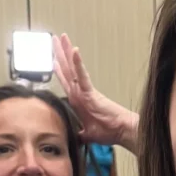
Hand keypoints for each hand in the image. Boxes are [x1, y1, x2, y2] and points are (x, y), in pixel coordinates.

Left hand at [53, 34, 138, 150]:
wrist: (122, 132)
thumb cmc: (110, 130)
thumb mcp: (88, 134)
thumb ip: (80, 134)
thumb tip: (74, 137)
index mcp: (78, 100)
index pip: (66, 80)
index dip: (59, 68)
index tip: (53, 56)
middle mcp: (80, 92)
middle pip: (67, 69)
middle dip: (60, 53)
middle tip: (55, 39)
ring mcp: (85, 91)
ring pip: (72, 68)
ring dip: (66, 52)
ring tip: (61, 38)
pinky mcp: (91, 93)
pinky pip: (82, 75)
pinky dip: (78, 63)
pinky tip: (74, 51)